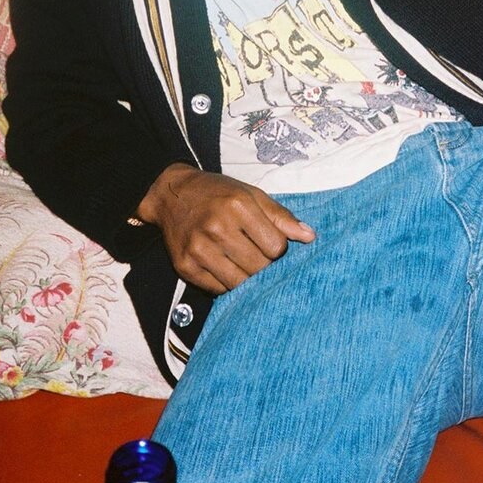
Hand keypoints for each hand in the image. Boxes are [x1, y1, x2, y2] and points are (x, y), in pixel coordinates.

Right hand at [135, 162, 315, 293]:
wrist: (172, 194)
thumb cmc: (218, 193)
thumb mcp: (251, 195)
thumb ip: (281, 216)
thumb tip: (310, 237)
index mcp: (238, 206)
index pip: (276, 247)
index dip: (280, 250)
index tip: (273, 245)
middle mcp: (217, 227)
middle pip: (259, 267)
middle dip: (266, 266)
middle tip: (261, 257)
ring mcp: (199, 249)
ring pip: (239, 283)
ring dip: (248, 279)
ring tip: (246, 264)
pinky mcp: (185, 266)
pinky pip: (218, 289)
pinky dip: (227, 283)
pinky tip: (227, 268)